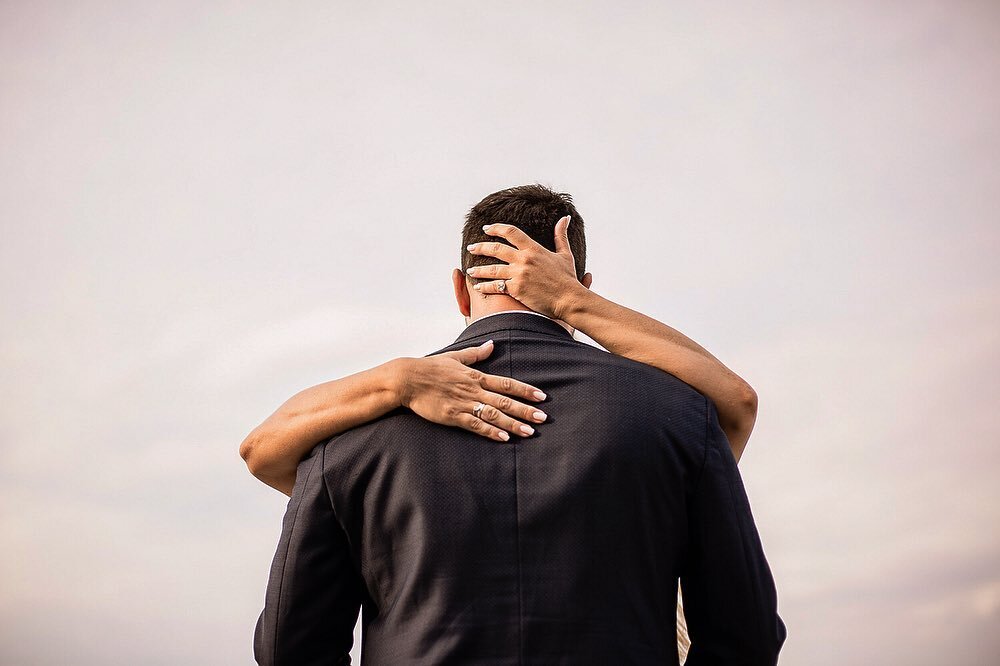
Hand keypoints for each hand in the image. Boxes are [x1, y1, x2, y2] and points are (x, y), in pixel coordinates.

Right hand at [396, 340, 548, 441]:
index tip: (542, 397)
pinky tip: (503, 438)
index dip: (526, 390)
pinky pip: (475, 425)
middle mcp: (473, 389)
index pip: (506, 383)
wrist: (407, 378)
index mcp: (475, 376)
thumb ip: (476, 354)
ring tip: (530, 432)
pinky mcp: (452, 415)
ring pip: (493, 414)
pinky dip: (490, 431)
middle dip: (526, 410)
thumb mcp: (455, 357)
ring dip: (513, 423)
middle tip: (544, 418)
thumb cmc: (430, 368)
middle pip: (505, 400)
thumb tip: (492, 344)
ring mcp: (463, 403)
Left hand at [464, 216, 589, 319]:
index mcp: (533, 249)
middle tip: (471, 247)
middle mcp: (524, 259)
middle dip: (480, 247)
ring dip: (478, 269)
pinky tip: (477, 287)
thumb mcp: (565, 254)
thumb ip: (561, 235)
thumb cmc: (568, 279)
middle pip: (496, 249)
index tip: (486, 229)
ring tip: (470, 270)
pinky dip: (484, 287)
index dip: (496, 228)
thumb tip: (564, 218)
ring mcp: (519, 274)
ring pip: (492, 269)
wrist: (569, 299)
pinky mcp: (516, 289)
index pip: (511, 232)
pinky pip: (495, 286)